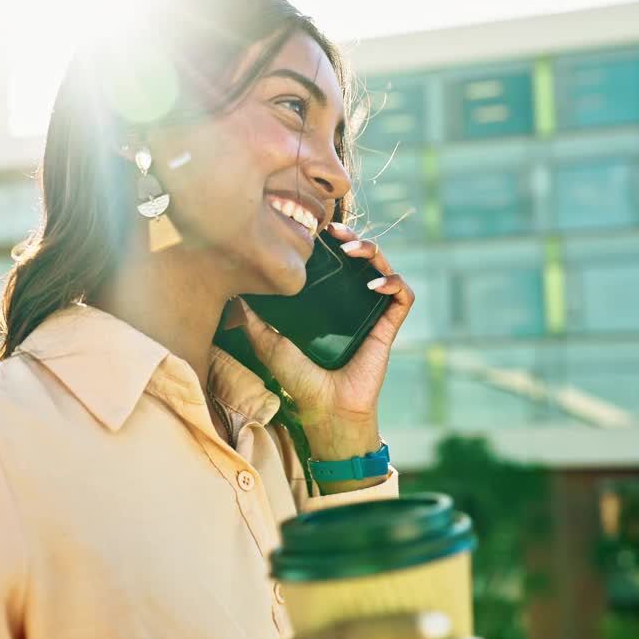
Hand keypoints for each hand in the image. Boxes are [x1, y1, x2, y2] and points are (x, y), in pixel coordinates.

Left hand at [235, 223, 414, 460]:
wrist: (325, 409)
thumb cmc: (299, 380)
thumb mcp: (269, 344)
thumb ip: (254, 319)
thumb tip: (235, 292)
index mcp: (328, 303)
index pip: (334, 262)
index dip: (330, 242)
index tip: (316, 230)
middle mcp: (352, 303)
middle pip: (361, 258)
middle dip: (352, 237)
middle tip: (335, 229)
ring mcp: (373, 312)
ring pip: (384, 268)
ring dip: (373, 251)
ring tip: (353, 249)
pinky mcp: (389, 326)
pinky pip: (403, 296)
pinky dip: (394, 282)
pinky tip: (374, 284)